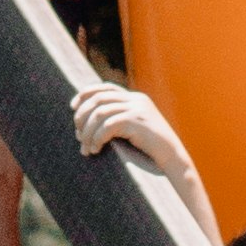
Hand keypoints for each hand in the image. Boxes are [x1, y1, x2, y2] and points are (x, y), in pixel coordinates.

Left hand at [71, 80, 213, 224]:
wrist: (173, 158)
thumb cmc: (151, 149)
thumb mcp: (135, 129)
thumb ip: (119, 121)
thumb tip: (88, 123)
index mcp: (135, 98)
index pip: (105, 87)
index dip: (86, 94)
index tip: (73, 107)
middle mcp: (136, 100)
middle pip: (99, 99)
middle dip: (83, 116)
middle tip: (78, 135)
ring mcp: (137, 109)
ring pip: (100, 113)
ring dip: (88, 131)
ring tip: (86, 148)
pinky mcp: (137, 122)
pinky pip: (108, 126)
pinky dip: (97, 138)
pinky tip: (95, 149)